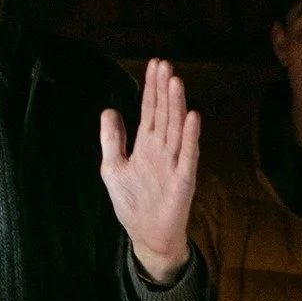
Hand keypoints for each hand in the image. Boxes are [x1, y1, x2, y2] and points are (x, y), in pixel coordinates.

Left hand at [99, 58, 200, 283]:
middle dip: (164, 90)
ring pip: (176, 128)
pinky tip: (192, 117)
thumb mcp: (112, 168)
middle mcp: (162, 149)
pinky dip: (190, 136)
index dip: (151, 88)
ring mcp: (174, 163)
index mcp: (146, 145)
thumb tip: (109, 110)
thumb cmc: (132, 203)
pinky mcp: (183, 179)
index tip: (154, 65)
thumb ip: (111, 140)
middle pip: (164, 114)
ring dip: (176, 105)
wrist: (147, 236)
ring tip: (175, 81)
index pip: (150, 110)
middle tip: (165, 64)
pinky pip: (188, 155)